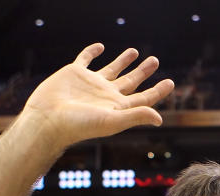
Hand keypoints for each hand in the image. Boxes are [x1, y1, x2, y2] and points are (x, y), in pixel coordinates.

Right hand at [24, 44, 174, 149]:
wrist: (48, 120)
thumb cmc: (79, 125)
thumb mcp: (112, 121)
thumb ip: (136, 116)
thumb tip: (159, 118)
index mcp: (118, 107)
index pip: (144, 98)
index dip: (158, 91)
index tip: (170, 82)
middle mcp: (106, 95)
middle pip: (131, 81)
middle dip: (143, 71)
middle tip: (155, 60)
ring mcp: (91, 83)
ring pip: (112, 69)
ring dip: (124, 61)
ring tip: (135, 51)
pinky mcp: (75, 73)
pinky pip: (86, 59)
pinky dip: (93, 51)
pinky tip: (101, 46)